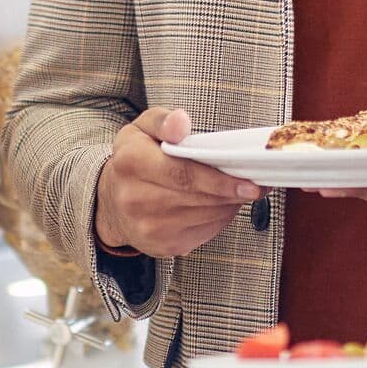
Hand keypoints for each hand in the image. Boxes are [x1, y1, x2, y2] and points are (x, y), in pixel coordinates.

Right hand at [93, 109, 258, 260]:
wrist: (111, 202)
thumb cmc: (134, 159)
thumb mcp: (142, 129)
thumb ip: (163, 120)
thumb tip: (181, 122)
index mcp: (131, 163)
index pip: (183, 174)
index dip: (220, 180)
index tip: (249, 182)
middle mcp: (135, 199)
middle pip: (199, 198)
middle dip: (231, 192)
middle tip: (255, 184)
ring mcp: (148, 227)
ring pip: (206, 216)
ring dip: (229, 204)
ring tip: (238, 191)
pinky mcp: (162, 246)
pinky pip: (205, 232)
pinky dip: (219, 218)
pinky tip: (220, 205)